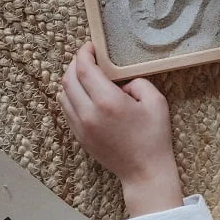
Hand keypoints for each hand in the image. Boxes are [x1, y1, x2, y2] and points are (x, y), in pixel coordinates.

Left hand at [58, 41, 183, 215]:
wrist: (144, 172)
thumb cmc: (154, 138)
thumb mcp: (156, 102)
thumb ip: (138, 82)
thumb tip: (122, 81)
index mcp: (108, 101)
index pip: (84, 68)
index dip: (84, 53)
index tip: (91, 47)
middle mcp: (89, 113)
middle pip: (68, 79)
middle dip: (75, 64)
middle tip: (88, 58)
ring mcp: (81, 126)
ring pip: (63, 94)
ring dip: (71, 81)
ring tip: (85, 76)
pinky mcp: (80, 136)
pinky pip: (66, 110)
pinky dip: (71, 97)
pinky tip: (85, 95)